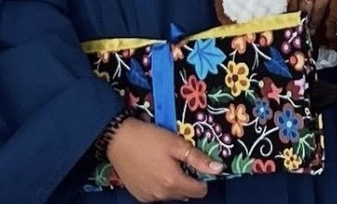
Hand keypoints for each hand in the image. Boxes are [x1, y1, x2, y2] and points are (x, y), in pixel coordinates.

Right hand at [107, 118, 223, 200]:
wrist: (117, 139)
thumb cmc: (148, 138)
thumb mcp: (175, 143)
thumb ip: (197, 158)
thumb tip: (218, 169)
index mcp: (174, 182)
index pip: (200, 191)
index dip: (202, 178)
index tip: (195, 164)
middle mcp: (162, 195)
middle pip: (185, 194)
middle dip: (186, 179)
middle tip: (177, 160)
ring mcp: (150, 197)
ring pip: (171, 195)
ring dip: (172, 184)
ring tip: (163, 163)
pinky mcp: (139, 195)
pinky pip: (157, 195)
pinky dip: (159, 186)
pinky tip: (152, 170)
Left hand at [276, 0, 336, 28]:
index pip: (290, 1)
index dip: (288, 14)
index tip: (285, 24)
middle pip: (306, 10)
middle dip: (303, 22)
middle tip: (299, 33)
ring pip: (322, 11)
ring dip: (317, 21)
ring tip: (313, 32)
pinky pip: (336, 4)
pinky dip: (332, 12)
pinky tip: (329, 20)